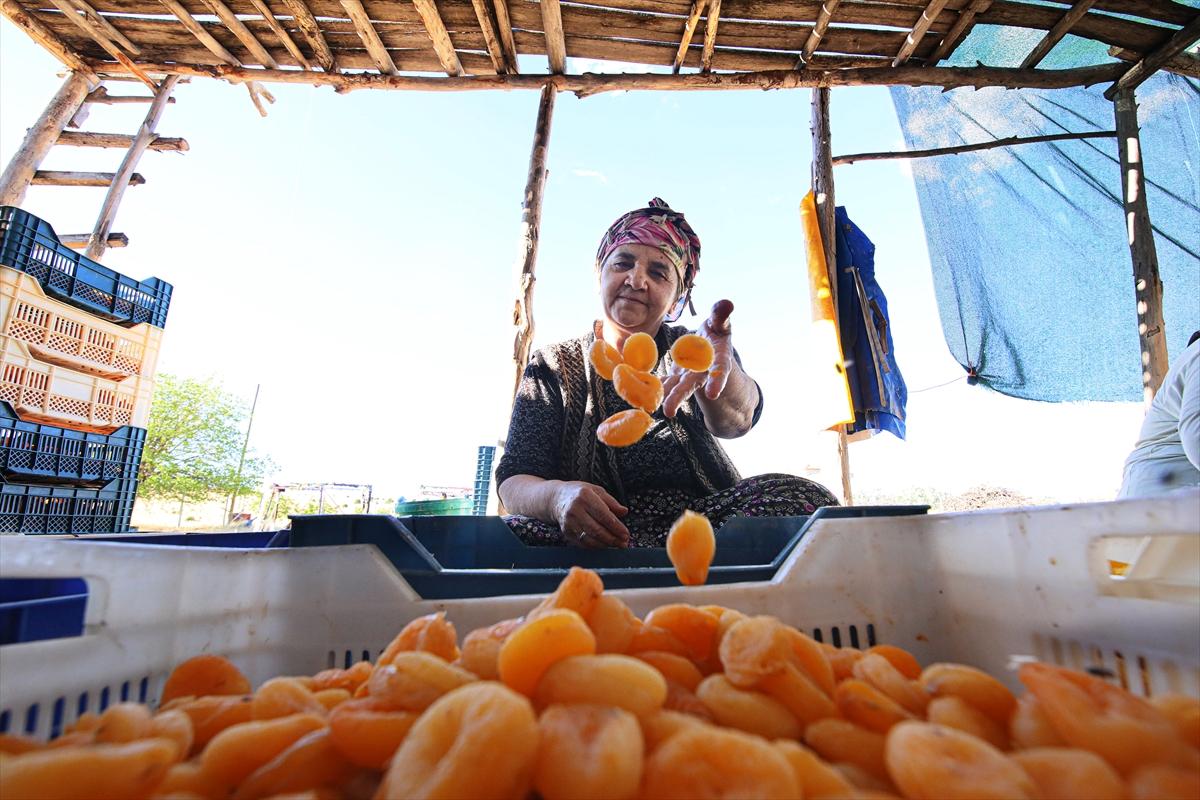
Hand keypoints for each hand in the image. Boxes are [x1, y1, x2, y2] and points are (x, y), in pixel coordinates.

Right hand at [553, 481, 629, 548]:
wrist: (556, 499)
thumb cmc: (579, 494)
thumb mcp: (596, 490)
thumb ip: (611, 502)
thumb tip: (624, 512)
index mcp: (584, 496)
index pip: (603, 515)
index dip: (616, 527)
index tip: (626, 533)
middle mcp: (575, 510)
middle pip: (597, 530)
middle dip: (613, 539)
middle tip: (624, 542)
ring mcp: (569, 522)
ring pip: (590, 539)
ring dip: (606, 544)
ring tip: (617, 545)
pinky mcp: (566, 532)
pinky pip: (583, 543)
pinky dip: (596, 546)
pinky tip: (604, 545)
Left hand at [663, 299, 734, 417]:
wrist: (709, 345)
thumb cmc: (717, 331)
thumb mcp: (720, 323)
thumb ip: (721, 316)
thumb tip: (726, 303)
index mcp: (718, 358)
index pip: (719, 369)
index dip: (717, 381)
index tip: (713, 394)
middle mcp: (702, 371)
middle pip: (691, 385)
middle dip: (679, 397)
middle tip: (668, 411)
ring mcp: (688, 375)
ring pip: (676, 387)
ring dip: (664, 397)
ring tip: (652, 410)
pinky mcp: (677, 376)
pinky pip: (666, 382)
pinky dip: (655, 387)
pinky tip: (641, 395)